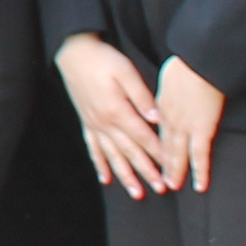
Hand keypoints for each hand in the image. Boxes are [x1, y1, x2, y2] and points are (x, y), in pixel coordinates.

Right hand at [59, 35, 167, 195]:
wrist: (73, 52)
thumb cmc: (102, 59)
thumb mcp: (125, 71)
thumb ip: (142, 96)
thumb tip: (157, 118)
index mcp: (117, 110)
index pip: (143, 137)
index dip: (158, 153)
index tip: (171, 167)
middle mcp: (104, 122)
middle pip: (129, 151)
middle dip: (146, 171)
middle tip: (160, 188)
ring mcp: (93, 124)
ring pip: (111, 156)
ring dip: (124, 175)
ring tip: (136, 192)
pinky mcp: (86, 122)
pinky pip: (93, 149)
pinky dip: (99, 164)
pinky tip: (105, 179)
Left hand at [154, 55, 226, 191]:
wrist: (200, 61)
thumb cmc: (187, 65)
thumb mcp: (168, 78)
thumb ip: (166, 93)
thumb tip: (167, 100)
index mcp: (161, 106)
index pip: (156, 131)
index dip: (154, 145)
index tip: (151, 157)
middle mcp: (169, 119)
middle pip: (164, 146)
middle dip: (161, 164)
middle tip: (160, 181)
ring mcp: (185, 125)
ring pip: (178, 154)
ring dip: (176, 171)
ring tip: (173, 186)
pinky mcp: (202, 128)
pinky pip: (200, 155)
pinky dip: (200, 171)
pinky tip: (200, 185)